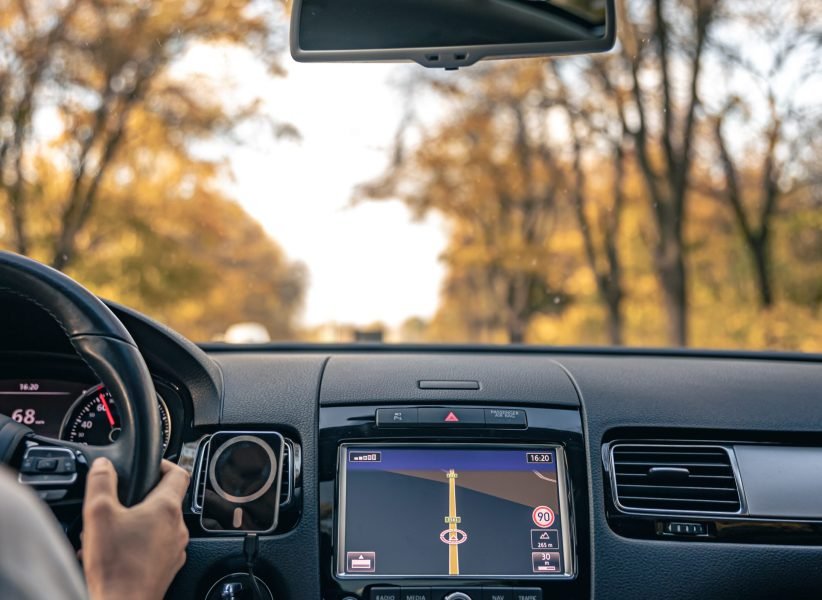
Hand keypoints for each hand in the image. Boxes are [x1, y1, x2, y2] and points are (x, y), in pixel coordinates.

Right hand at [81, 458, 189, 599]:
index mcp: (167, 508)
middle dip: (142, 499)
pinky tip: (116, 552)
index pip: (179, 472)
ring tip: (112, 532)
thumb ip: (101, 482)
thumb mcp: (99, 514)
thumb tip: (102, 465)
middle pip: (166, 501)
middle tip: (120, 504)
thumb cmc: (115, 565)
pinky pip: (156, 547)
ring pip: (159, 526)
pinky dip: (139, 544)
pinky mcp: (167, 567)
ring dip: (138, 524)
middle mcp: (178, 527)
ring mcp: (175, 549)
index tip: (150, 467)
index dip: (164, 464)